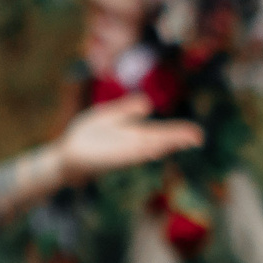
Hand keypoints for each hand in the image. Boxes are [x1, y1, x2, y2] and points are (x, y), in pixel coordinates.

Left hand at [57, 94, 205, 183]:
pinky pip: (125, 155)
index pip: (160, 134)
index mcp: (132, 136)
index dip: (179, 134)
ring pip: (145, 148)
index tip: (198, 134)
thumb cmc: (85, 138)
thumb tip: (148, 104)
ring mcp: (119, 153)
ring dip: (163, 145)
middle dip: (176, 139)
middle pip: (157, 141)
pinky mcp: (105, 159)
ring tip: (181, 141)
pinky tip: (152, 149)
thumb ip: (126, 110)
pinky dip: (139, 152)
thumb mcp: (107, 117)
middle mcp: (129, 146)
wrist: (65, 155)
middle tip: (198, 137)